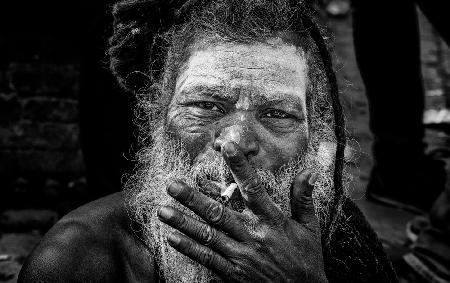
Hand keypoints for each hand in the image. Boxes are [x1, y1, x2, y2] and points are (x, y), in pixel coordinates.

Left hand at [157, 142, 327, 282]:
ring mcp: (241, 256)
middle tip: (172, 185)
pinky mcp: (233, 274)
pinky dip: (189, 248)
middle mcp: (253, 236)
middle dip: (193, 199)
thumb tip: (311, 170)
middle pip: (219, 213)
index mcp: (272, 221)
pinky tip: (172, 238)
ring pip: (207, 235)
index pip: (254, 189)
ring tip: (162, 211)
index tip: (228, 148)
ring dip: (183, 222)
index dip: (241, 167)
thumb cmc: (306, 260)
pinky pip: (207, 259)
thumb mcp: (309, 227)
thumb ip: (304, 198)